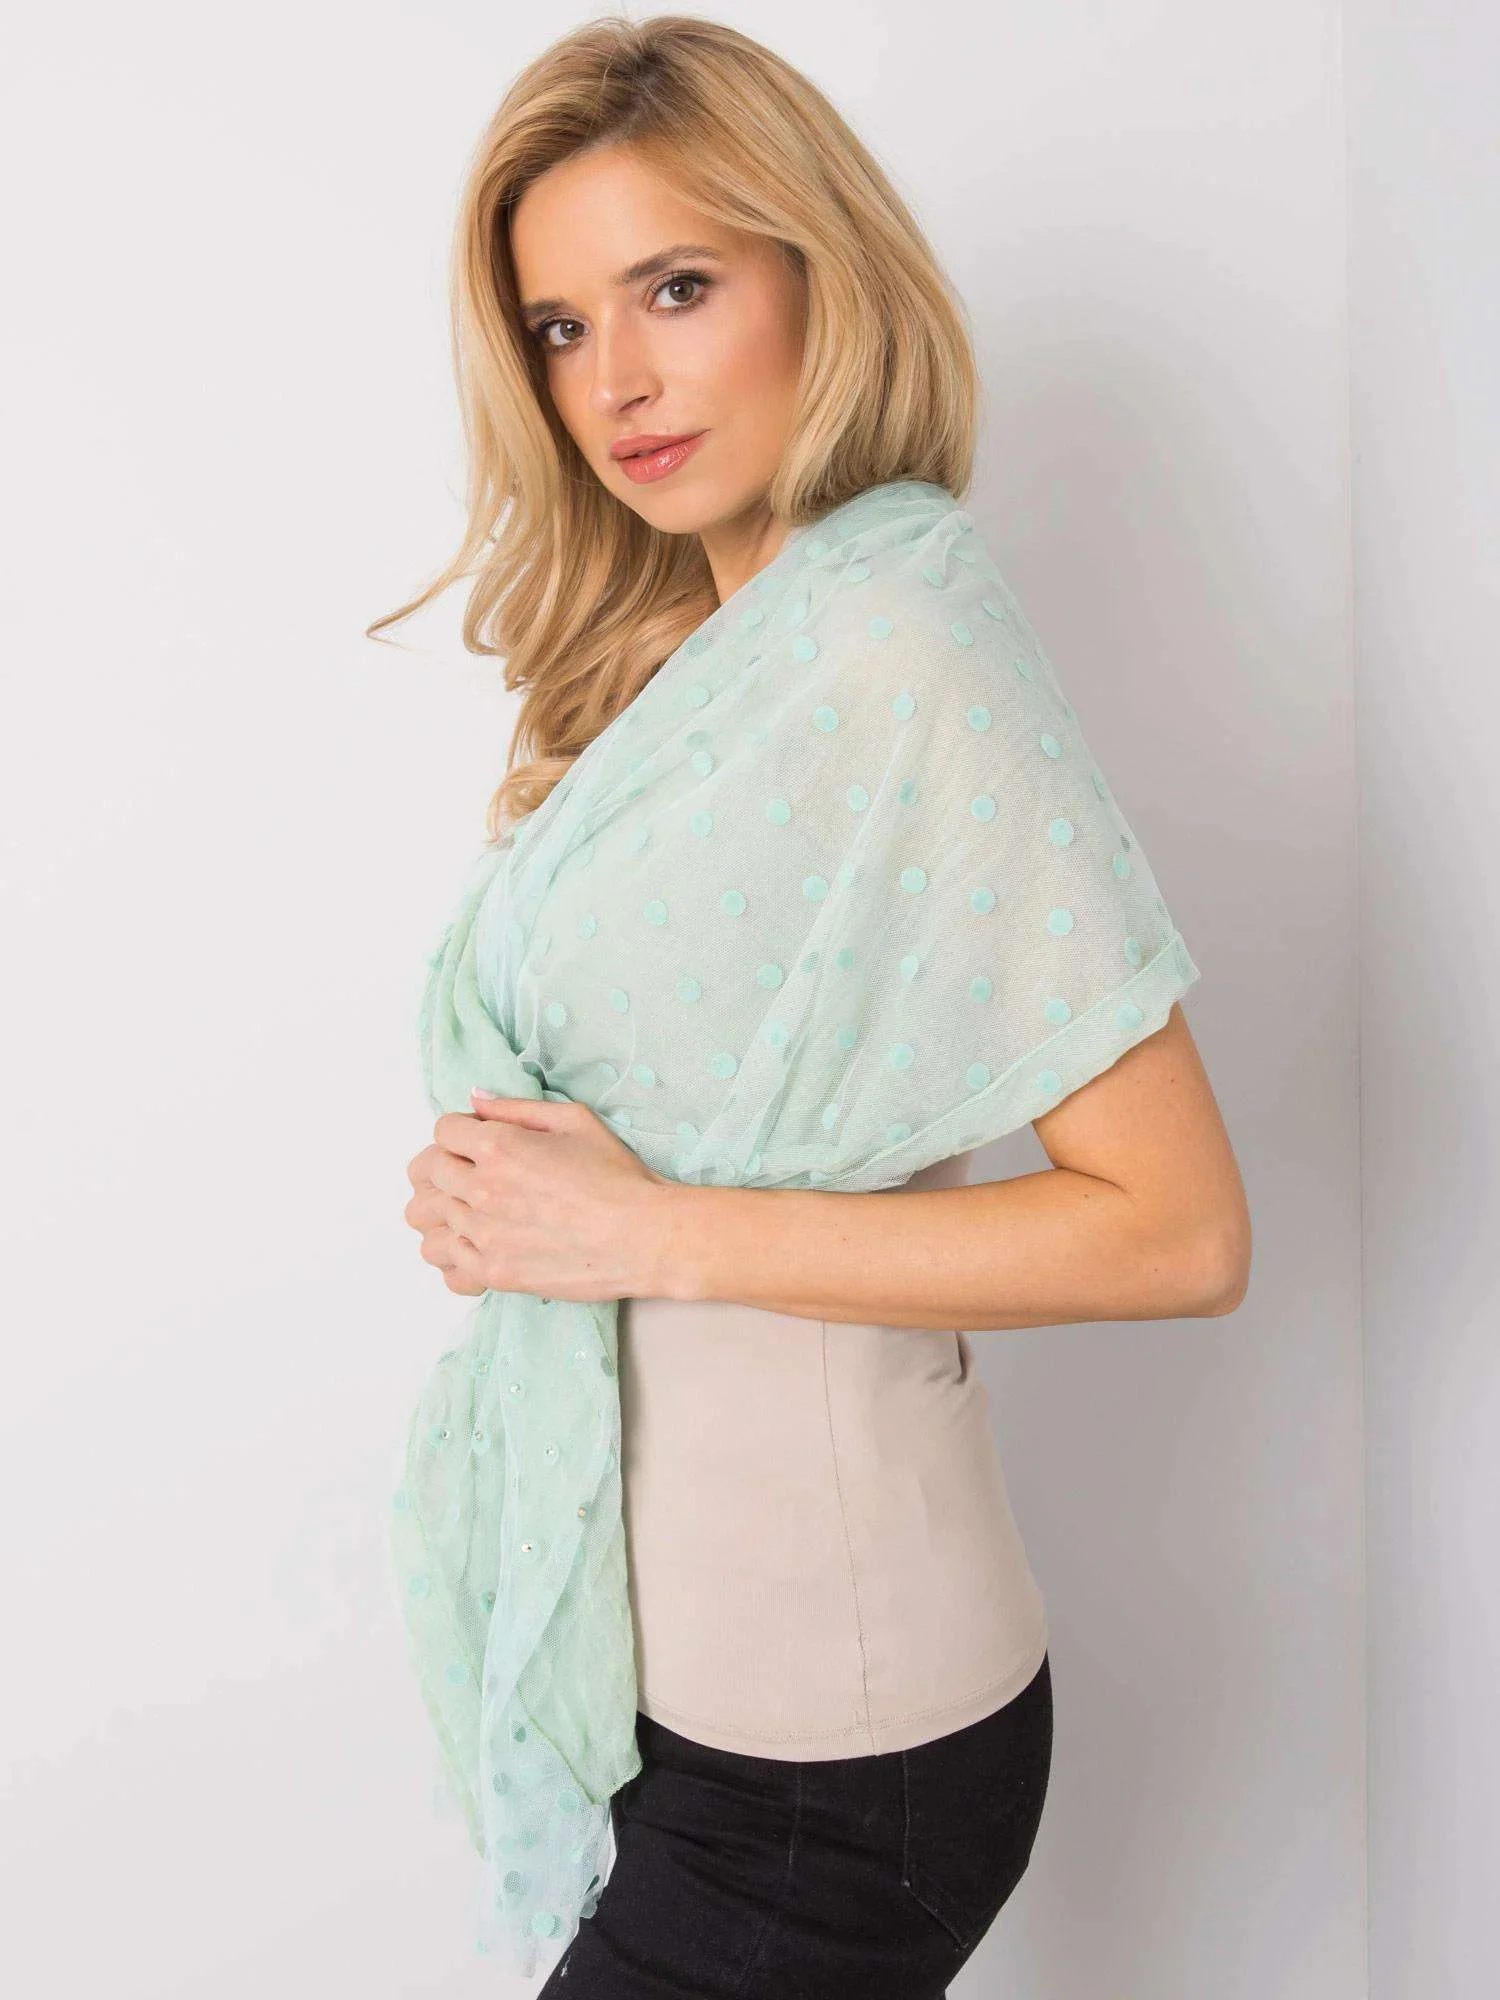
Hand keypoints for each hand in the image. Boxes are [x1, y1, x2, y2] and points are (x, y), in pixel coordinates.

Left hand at [403, 1090, 676, 1301]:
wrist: (645, 1238)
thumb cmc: (618, 1177)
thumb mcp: (575, 1121)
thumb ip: (517, 1108)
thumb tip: (476, 1100)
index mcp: (500, 1148)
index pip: (442, 1131)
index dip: (460, 1131)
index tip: (477, 1141)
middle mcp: (483, 1191)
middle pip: (427, 1172)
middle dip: (446, 1165)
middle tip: (472, 1172)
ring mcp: (485, 1236)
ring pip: (425, 1220)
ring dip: (442, 1209)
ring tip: (468, 1209)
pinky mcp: (495, 1274)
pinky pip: (445, 1264)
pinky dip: (454, 1252)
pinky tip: (477, 1244)